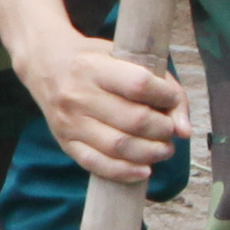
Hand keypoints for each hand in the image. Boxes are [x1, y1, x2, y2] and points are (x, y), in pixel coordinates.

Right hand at [12, 26, 190, 182]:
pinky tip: (144, 170)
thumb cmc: (94, 60)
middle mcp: (77, 95)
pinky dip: (125, 172)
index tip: (172, 100)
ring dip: (151, 153)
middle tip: (169, 130)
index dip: (166, 97)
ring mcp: (69, 121)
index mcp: (93, 67)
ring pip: (118, 146)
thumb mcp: (125, 56)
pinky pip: (96, 165)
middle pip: (133, 120)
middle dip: (162, 129)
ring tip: (163, 149)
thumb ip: (162, 85)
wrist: (45, 64)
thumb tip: (184, 130)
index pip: (140, 85)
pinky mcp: (64, 142)